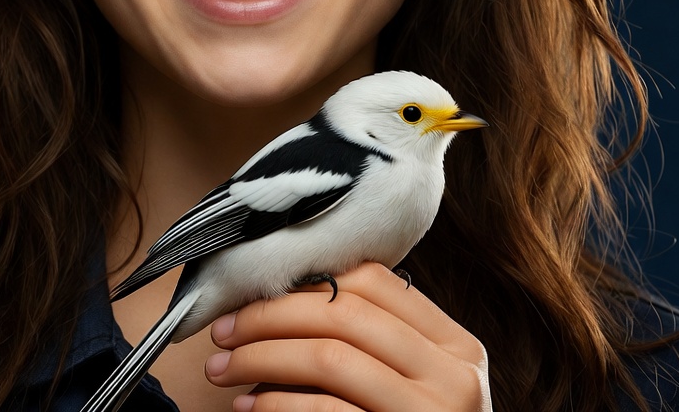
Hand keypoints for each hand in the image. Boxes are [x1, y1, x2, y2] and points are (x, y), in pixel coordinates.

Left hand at [204, 261, 490, 411]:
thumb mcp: (412, 383)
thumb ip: (371, 342)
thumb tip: (279, 302)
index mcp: (455, 345)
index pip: (373, 282)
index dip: (307, 279)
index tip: (257, 293)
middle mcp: (453, 375)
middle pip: (344, 313)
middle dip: (270, 316)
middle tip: (224, 330)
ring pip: (330, 357)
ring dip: (261, 357)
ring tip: (223, 366)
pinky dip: (276, 404)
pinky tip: (248, 406)